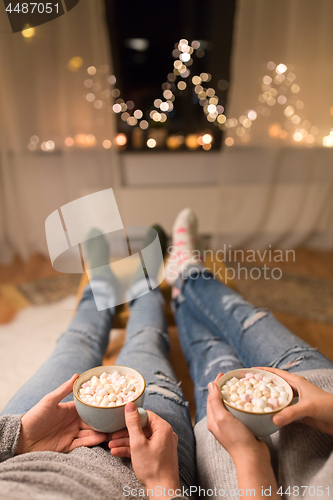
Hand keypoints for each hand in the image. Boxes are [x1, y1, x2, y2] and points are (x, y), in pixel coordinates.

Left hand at [15, 374, 106, 454]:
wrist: (23, 439)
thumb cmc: (35, 416)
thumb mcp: (49, 401)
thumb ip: (63, 390)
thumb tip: (77, 375)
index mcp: (71, 409)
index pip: (89, 407)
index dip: (100, 405)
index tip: (112, 402)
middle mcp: (74, 421)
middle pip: (93, 420)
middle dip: (104, 420)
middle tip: (117, 419)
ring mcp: (72, 433)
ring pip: (91, 432)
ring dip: (101, 431)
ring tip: (113, 430)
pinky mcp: (69, 446)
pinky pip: (84, 443)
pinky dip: (93, 441)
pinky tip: (101, 438)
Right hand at [108, 403, 179, 492]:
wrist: (162, 490)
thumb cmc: (152, 468)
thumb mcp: (138, 443)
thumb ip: (133, 423)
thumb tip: (130, 405)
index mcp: (163, 428)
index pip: (146, 415)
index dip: (132, 417)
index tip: (119, 420)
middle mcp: (165, 434)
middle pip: (142, 427)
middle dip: (125, 433)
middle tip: (112, 436)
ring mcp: (162, 445)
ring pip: (142, 438)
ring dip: (126, 442)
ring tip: (111, 446)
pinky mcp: (159, 454)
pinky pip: (145, 447)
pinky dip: (133, 449)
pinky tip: (118, 453)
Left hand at [207, 374, 277, 498]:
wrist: (252, 458)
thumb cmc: (236, 438)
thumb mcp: (222, 418)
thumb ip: (215, 402)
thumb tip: (211, 385)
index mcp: (213, 420)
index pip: (211, 397)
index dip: (216, 384)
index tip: (223, 374)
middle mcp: (220, 423)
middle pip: (220, 401)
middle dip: (225, 388)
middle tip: (233, 378)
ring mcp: (231, 426)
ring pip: (231, 406)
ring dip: (235, 396)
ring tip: (242, 386)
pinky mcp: (242, 429)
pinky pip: (240, 413)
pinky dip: (243, 404)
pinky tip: (250, 401)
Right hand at [256, 367, 332, 434]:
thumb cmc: (329, 406)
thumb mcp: (308, 407)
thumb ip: (291, 413)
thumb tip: (273, 420)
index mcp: (296, 382)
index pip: (276, 373)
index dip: (263, 371)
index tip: (250, 370)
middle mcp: (295, 390)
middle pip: (275, 385)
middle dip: (263, 386)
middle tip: (248, 388)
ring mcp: (298, 402)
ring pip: (279, 400)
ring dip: (269, 401)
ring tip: (255, 403)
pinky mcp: (300, 414)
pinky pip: (284, 413)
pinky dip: (277, 414)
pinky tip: (268, 417)